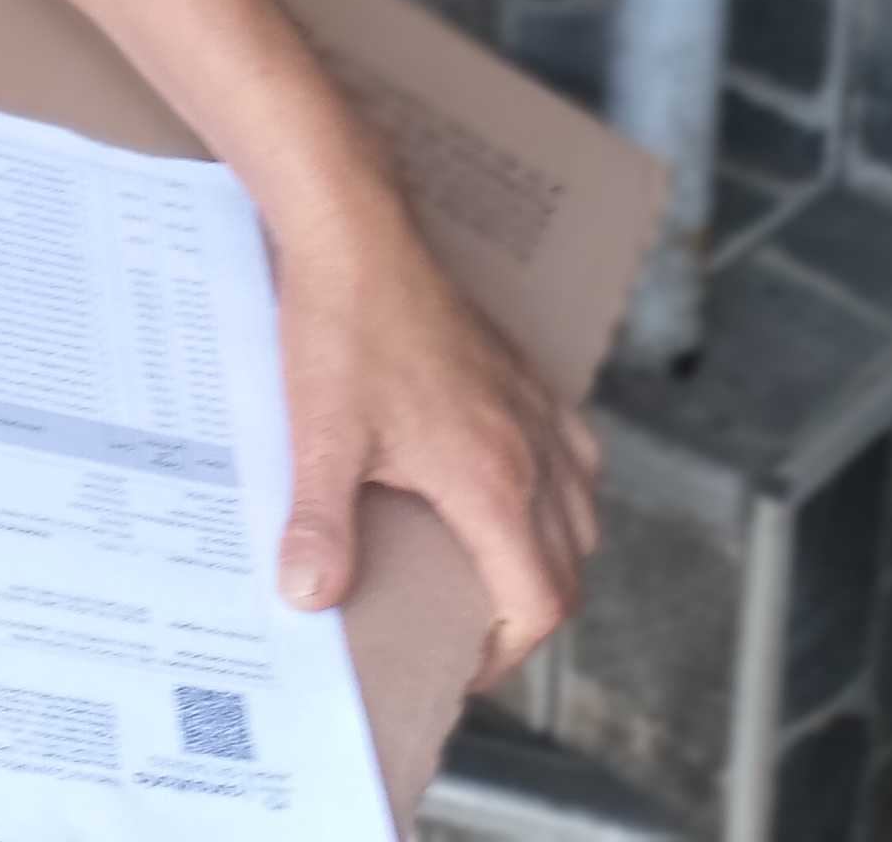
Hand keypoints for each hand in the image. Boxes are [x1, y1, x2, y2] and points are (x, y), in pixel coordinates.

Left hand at [270, 198, 601, 683]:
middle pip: (569, 567)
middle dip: (529, 614)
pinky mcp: (524, 371)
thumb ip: (320, 524)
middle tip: (470, 628)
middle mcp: (534, 448)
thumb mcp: (320, 436)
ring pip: (582, 511)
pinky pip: (576, 452)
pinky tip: (517, 487)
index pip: (540, 602)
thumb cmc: (340, 327)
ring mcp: (536, 406)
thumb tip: (309, 598)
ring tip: (492, 570)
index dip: (506, 653)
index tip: (460, 662)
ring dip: (553, 555)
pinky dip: (563, 490)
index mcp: (493, 479)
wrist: (355, 228)